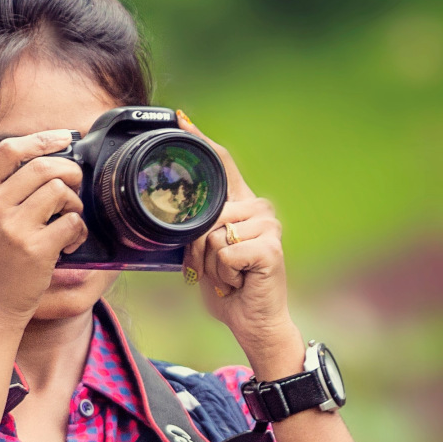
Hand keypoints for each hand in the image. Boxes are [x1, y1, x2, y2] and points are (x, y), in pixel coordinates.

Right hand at [0, 130, 89, 325]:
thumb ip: (6, 189)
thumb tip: (49, 158)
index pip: (9, 150)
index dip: (40, 139)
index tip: (62, 139)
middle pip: (42, 167)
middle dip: (69, 171)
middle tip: (75, 184)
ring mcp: (12, 228)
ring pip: (60, 191)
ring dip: (74, 203)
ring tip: (67, 220)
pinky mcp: (35, 249)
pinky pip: (72, 222)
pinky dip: (78, 231)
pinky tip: (68, 243)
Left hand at [178, 116, 303, 373]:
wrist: (253, 321)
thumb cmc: (228, 287)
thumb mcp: (204, 253)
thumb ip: (195, 229)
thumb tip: (173, 216)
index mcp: (242, 205)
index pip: (222, 164)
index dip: (201, 141)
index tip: (181, 120)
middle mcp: (259, 209)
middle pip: (205, 213)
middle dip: (198, 249)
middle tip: (216, 269)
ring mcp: (268, 227)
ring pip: (211, 236)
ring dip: (211, 265)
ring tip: (228, 276)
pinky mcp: (269, 248)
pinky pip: (224, 254)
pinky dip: (223, 275)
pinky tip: (239, 281)